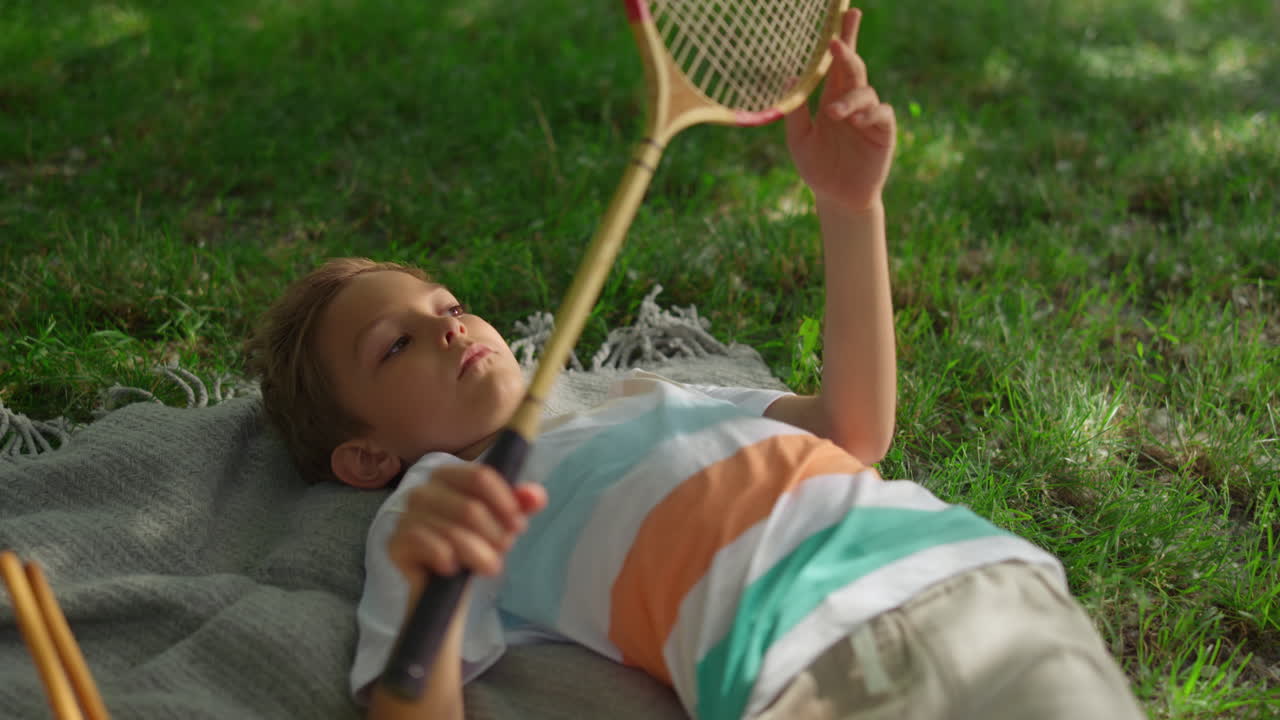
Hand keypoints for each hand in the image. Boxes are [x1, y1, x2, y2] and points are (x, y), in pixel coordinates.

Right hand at [387, 464, 546, 580]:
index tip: (519, 525)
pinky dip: (449, 560)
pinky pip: (430, 547)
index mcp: (447, 475)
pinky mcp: (396, 543)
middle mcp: (422, 491)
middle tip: (504, 549)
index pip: (480, 476)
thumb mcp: (501, 523)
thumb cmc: (475, 545)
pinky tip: (454, 569)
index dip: (505, 502)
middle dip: (495, 533)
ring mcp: (405, 517)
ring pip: (454, 532)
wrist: (447, 588)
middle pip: (470, 508)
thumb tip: (536, 496)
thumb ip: (519, 505)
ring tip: (490, 566)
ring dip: (479, 554)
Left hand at [785, 8, 895, 213]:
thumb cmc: (817, 168)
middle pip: (854, 68)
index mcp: (831, 99)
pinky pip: (881, 114)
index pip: (837, 65)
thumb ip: (795, 112)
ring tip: (835, 113)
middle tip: (836, 41)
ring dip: (850, 98)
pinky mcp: (882, 132)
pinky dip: (870, 113)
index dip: (843, 39)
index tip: (845, 15)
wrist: (836, 198)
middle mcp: (851, 102)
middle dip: (848, 50)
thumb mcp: (799, 140)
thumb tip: (790, 78)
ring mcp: (868, 116)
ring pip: (865, 92)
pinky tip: (857, 120)